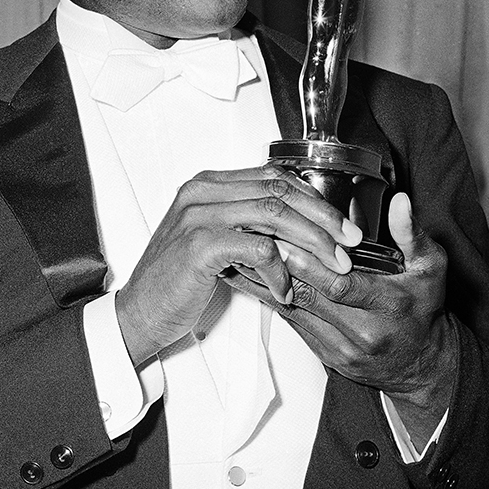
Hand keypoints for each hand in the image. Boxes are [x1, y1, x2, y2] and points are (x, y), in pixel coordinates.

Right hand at [115, 164, 362, 366]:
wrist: (138, 313)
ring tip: (331, 268)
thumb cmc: (177, 282)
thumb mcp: (214, 242)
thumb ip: (247, 225)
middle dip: (323, 217)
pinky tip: (285, 291)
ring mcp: (198, 215)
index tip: (340, 223)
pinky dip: (280, 271)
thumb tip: (301, 229)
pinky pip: (258, 248)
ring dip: (312, 242)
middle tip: (350, 243)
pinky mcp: (199, 245)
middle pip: (279, 189)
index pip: (273, 176)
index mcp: (208, 185)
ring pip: (274, 213)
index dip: (313, 197)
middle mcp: (202, 192)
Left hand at [275, 193, 455, 449]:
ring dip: (265, 280)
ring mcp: (341, 348)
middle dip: (279, 265)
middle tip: (254, 236)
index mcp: (391, 307)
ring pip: (294, 309)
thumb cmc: (422, 307)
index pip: (342, 285)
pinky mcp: (323, 355)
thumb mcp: (430, 267)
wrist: (420, 364)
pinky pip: (291, 322)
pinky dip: (270, 296)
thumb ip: (412, 234)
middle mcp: (364, 333)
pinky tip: (252, 275)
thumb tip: (400, 201)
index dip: (310, 263)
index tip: (283, 238)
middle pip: (310, 295)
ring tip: (244, 251)